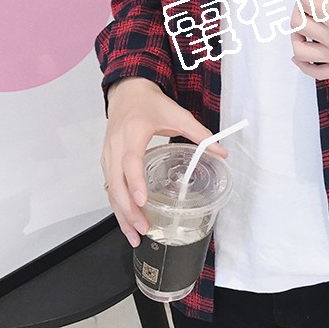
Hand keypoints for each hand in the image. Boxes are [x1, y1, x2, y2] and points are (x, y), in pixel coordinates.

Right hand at [101, 77, 227, 246]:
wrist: (128, 92)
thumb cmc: (150, 103)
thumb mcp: (178, 114)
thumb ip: (200, 134)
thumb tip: (221, 153)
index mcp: (132, 132)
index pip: (130, 161)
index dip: (135, 181)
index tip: (142, 200)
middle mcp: (115, 146)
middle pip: (116, 183)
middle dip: (128, 209)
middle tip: (144, 228)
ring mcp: (108, 155)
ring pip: (110, 190)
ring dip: (121, 214)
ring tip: (136, 235)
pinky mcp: (107, 162)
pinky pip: (109, 188)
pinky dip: (117, 207)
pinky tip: (127, 222)